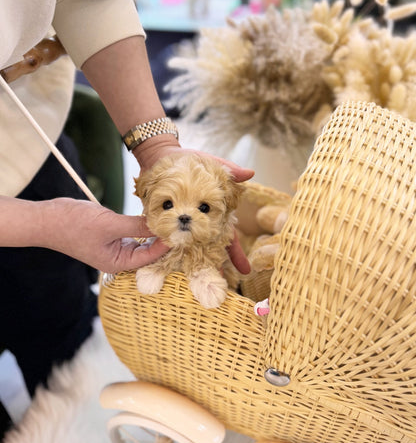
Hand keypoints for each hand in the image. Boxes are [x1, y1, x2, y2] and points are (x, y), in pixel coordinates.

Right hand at [40, 198, 168, 273]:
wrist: (47, 219)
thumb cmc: (74, 225)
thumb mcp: (111, 224)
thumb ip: (137, 226)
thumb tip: (161, 225)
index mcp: (117, 263)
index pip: (150, 257)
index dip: (166, 244)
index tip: (180, 232)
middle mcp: (117, 259)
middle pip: (147, 252)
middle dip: (162, 239)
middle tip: (180, 225)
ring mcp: (113, 248)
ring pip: (141, 242)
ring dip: (152, 232)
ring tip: (170, 220)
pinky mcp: (110, 236)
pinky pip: (132, 234)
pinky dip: (141, 226)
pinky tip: (152, 216)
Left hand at [133, 135, 253, 273]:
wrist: (160, 156)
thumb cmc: (190, 160)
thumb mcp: (212, 164)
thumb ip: (230, 170)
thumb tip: (250, 173)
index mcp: (212, 213)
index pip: (228, 236)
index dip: (236, 254)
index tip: (245, 271)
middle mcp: (196, 222)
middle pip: (207, 249)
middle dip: (213, 268)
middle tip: (217, 287)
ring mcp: (179, 224)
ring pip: (186, 248)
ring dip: (189, 265)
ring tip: (193, 283)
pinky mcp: (161, 222)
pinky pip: (164, 239)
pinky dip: (164, 252)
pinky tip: (163, 268)